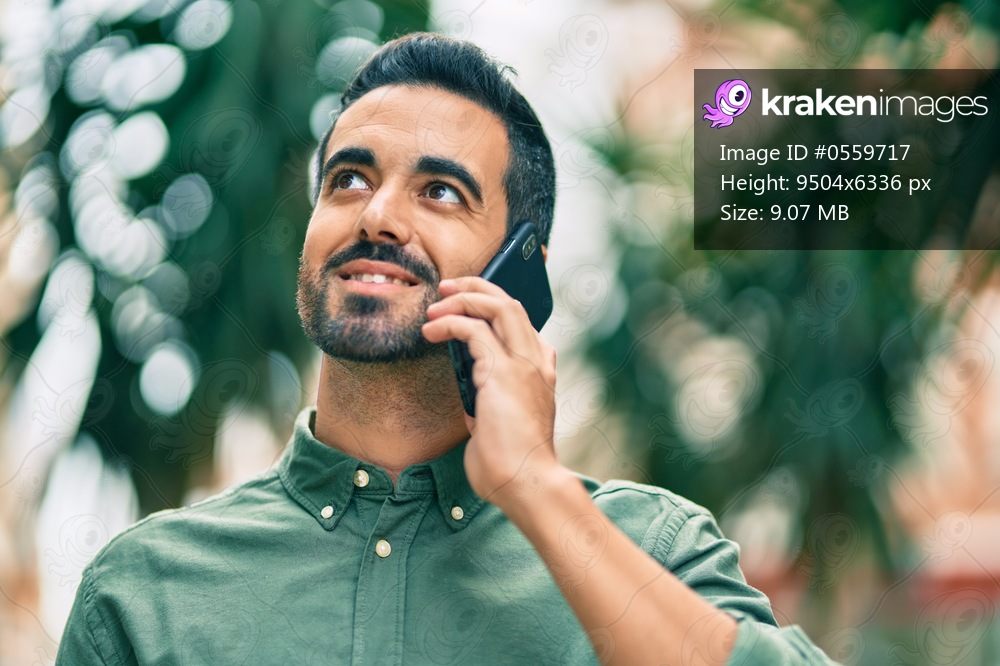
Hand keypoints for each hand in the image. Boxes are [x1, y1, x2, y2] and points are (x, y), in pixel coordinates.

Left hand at [422, 277, 561, 508]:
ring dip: (463, 298)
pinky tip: (430, 332)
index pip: (519, 323)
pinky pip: (473, 330)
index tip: (466, 304)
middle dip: (477, 287)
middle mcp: (537, 360)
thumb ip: (491, 403)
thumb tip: (473, 399)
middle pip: (510, 304)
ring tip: (435, 304)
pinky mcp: (504, 371)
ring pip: (497, 306)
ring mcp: (525, 363)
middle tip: (447, 288)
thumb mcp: (500, 424)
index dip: (492, 306)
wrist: (526, 483)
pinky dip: (449, 323)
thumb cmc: (511, 464)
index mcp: (540, 371)